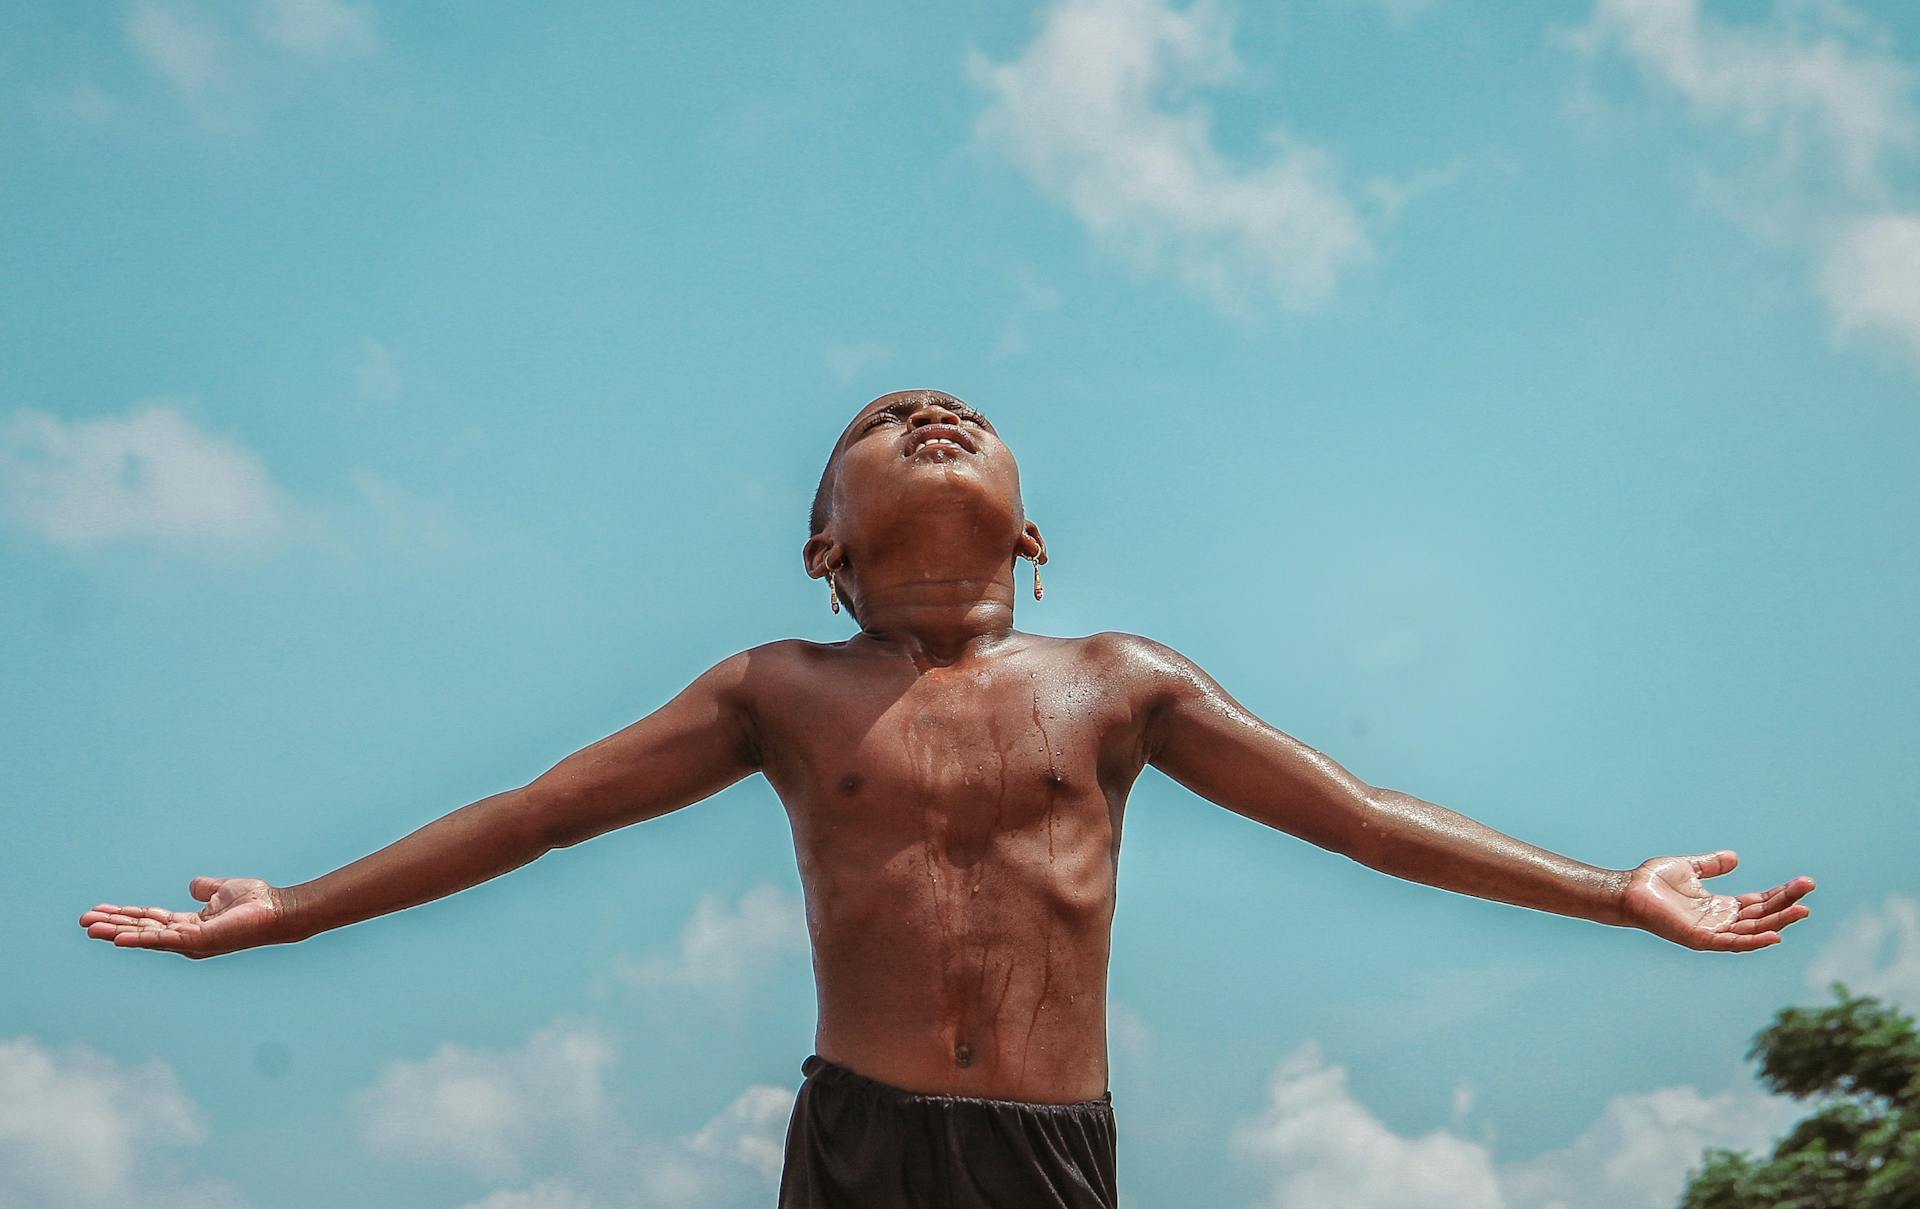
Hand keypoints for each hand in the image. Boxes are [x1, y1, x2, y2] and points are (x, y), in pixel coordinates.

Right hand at [79, 876, 294, 958]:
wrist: (279, 909)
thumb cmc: (257, 903)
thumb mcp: (223, 890)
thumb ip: (205, 889)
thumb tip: (192, 885)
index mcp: (190, 925)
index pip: (150, 920)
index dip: (125, 915)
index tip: (99, 910)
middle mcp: (186, 937)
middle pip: (141, 930)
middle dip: (113, 925)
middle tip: (83, 921)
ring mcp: (190, 942)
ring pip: (145, 937)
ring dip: (116, 932)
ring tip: (89, 928)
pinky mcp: (197, 942)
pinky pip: (162, 941)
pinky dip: (138, 940)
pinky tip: (117, 939)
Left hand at [1620, 850, 1813, 951]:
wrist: (1628, 890)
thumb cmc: (1653, 882)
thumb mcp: (1689, 868)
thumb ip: (1711, 865)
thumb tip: (1735, 857)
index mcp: (1720, 907)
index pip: (1759, 903)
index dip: (1781, 894)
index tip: (1804, 883)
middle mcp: (1720, 921)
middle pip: (1762, 915)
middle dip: (1786, 904)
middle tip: (1809, 889)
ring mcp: (1712, 932)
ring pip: (1753, 929)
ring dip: (1779, 921)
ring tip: (1802, 910)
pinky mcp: (1701, 939)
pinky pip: (1733, 943)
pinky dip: (1754, 941)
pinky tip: (1775, 934)